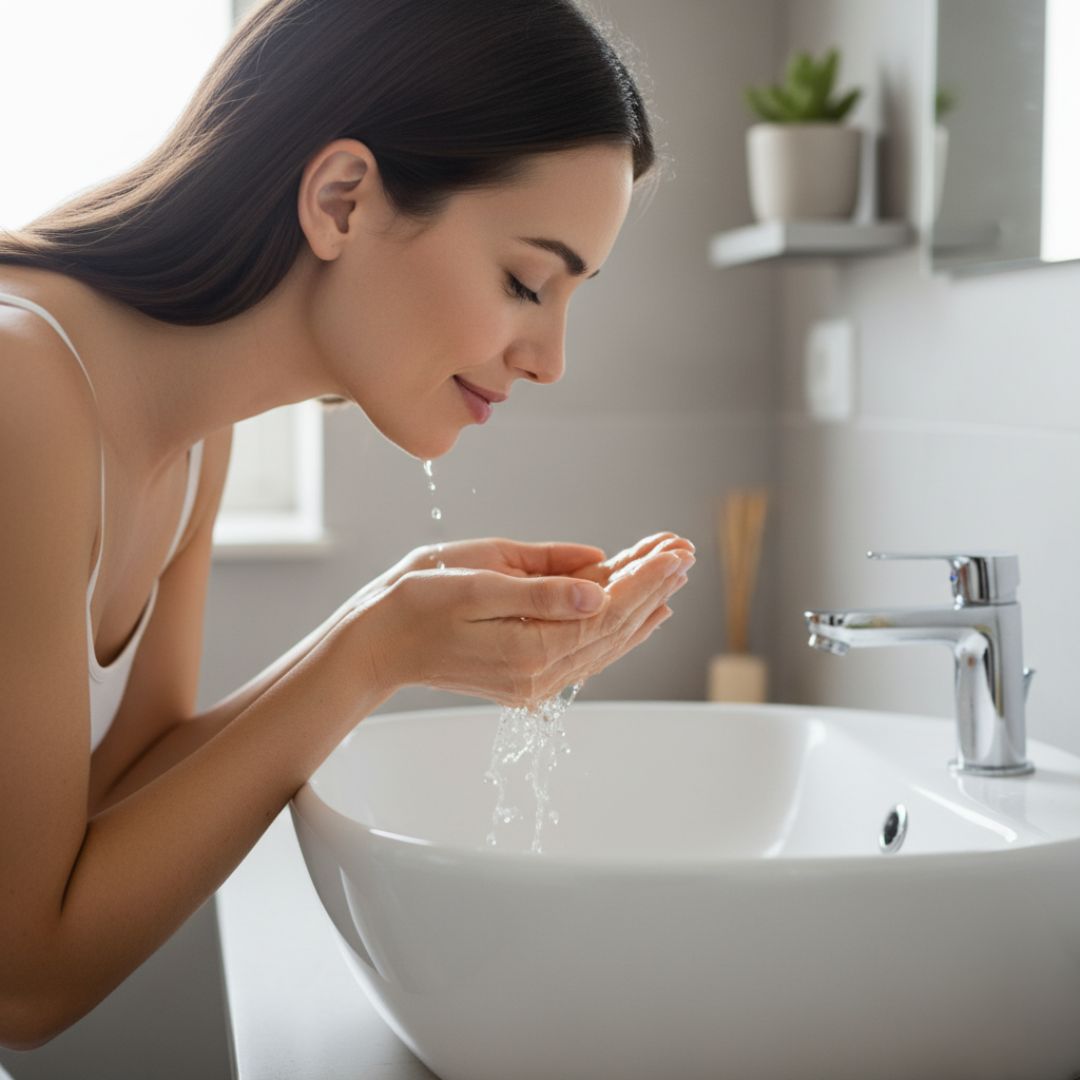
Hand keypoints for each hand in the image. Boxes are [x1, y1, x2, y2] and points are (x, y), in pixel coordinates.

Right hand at [353, 533, 694, 707]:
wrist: (376, 645)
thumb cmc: (415, 603)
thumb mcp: (475, 581)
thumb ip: (540, 587)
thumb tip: (599, 585)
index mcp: (530, 648)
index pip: (607, 609)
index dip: (645, 577)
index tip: (675, 549)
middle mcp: (540, 675)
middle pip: (615, 625)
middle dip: (653, 585)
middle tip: (684, 551)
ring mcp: (535, 681)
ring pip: (605, 640)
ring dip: (643, 605)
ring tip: (673, 573)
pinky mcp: (527, 677)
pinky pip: (587, 650)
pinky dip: (619, 628)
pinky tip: (641, 612)